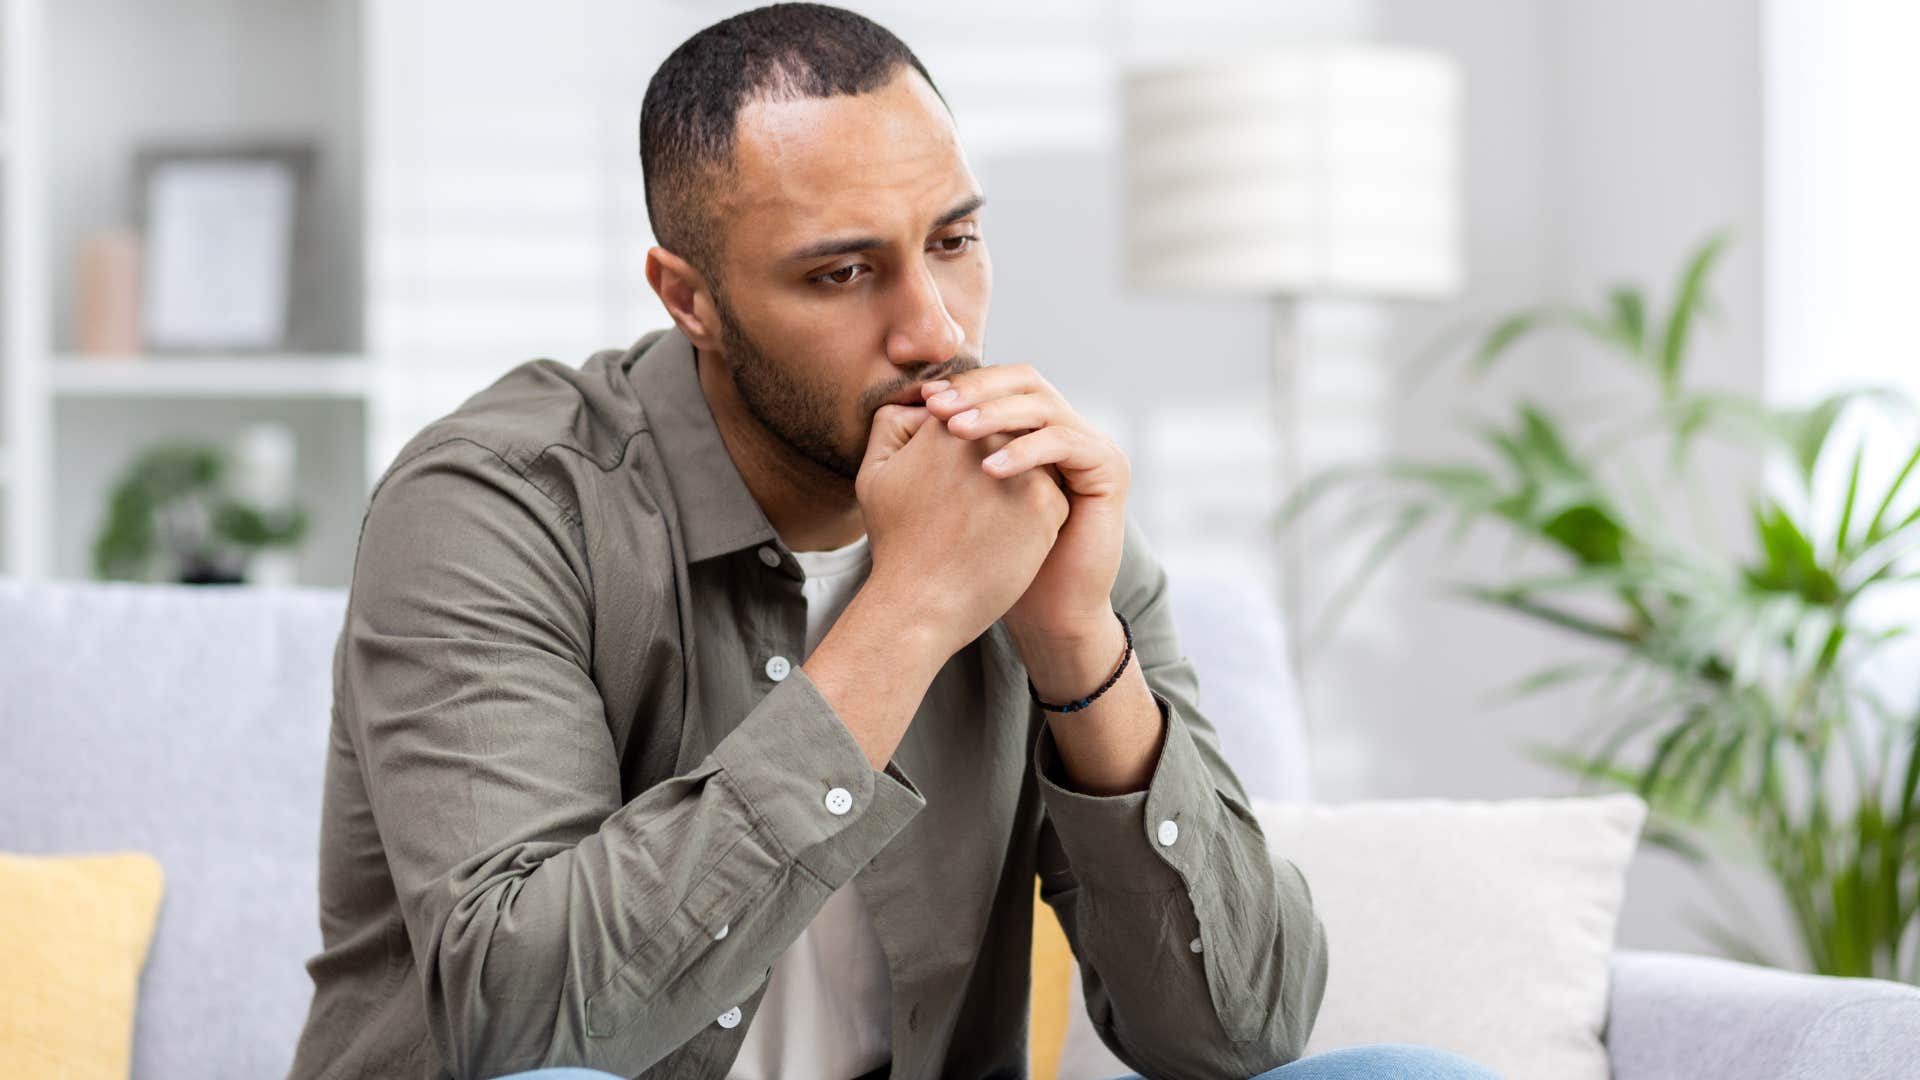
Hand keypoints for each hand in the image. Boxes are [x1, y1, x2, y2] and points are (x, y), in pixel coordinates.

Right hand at [854, 402, 1069, 656]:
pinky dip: (1036, 514)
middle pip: (1008, 433)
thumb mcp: (875, 473)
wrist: (923, 603)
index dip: (968, 441)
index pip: (976, 411)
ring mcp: (1025, 469)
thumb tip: (925, 401)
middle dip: (998, 459)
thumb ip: (892, 423)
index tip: (957, 478)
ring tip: (991, 519)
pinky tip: (1009, 539)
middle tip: (976, 503)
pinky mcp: (1049, 503)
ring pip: (1034, 461)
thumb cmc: (896, 543)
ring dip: (1023, 482)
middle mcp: (991, 438)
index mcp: (949, 424)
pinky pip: (1053, 494)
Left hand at [919, 365, 1130, 651]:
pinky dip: (1025, 451)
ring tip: (955, 431)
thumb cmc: (996, 560)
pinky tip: (989, 470)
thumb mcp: (962, 495)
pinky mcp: (1109, 468)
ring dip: (996, 414)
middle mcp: (1066, 429)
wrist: (1046, 609)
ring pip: (1043, 406)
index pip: (1001, 383)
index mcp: (1035, 429)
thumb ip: (942, 450)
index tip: (922, 398)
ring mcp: (1091, 445)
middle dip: (978, 390)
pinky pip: (1064, 443)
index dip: (964, 385)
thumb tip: (903, 406)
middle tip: (938, 406)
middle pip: (1026, 380)